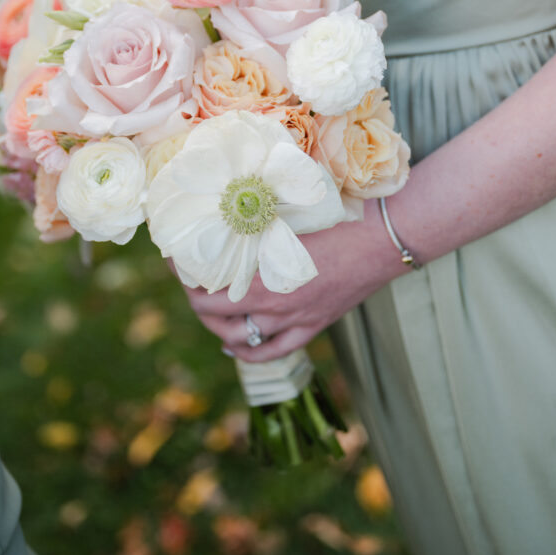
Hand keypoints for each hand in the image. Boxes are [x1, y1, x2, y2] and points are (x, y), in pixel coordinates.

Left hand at [181, 200, 402, 362]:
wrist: (383, 239)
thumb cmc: (339, 216)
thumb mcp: (292, 212)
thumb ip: (260, 217)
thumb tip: (232, 203)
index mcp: (264, 269)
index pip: (205, 279)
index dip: (181, 269)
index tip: (172, 253)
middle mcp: (273, 301)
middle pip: (212, 311)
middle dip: (193, 296)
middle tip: (187, 278)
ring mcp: (292, 318)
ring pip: (237, 336)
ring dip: (215, 325)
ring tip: (206, 309)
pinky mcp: (312, 327)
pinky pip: (271, 351)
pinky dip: (246, 351)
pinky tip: (233, 345)